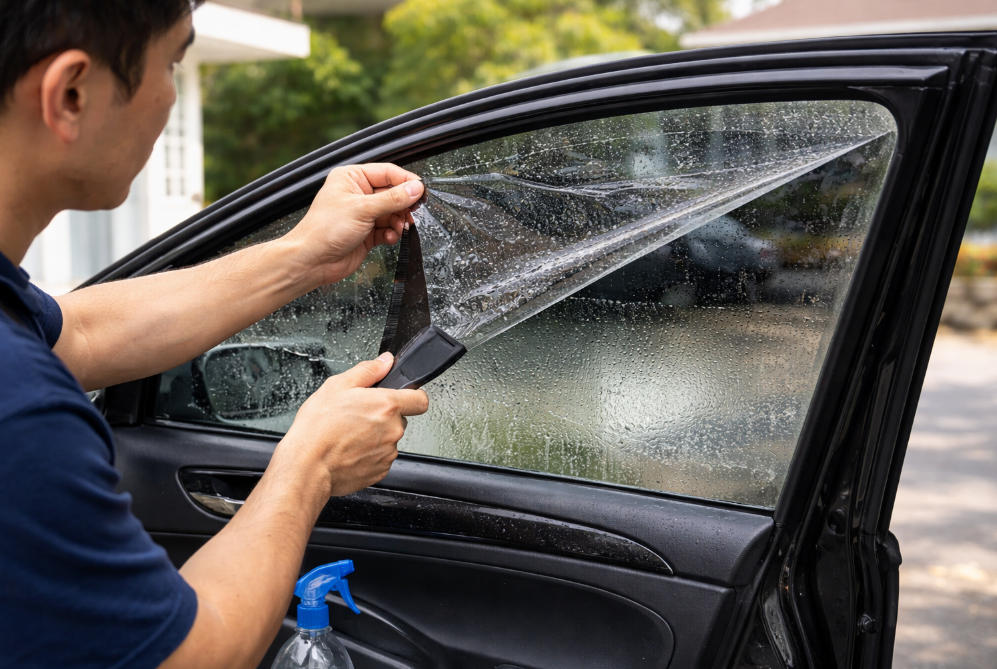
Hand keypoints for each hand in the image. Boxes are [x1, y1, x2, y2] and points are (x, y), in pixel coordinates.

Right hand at [275, 353, 428, 496]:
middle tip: (357, 416)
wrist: (307, 466)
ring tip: (348, 435)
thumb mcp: (337, 386)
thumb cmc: (318, 428)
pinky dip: (368, 454)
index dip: (411, 396)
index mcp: (387, 405)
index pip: (420, 399)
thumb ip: (368, 371)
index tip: (401, 397)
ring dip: (375, 436)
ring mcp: (388, 453)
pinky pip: (380, 458)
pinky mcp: (380, 471)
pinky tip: (348, 450)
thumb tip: (384, 361)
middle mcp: (393, 430)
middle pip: (400, 419)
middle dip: (384, 416)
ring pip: (389, 439)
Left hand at [284, 163, 424, 285]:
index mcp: (351, 178)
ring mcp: (363, 214)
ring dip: (398, 221)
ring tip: (399, 228)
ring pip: (392, 213)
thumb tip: (415, 189)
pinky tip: (388, 237)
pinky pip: (387, 229)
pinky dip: (391, 233)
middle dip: (403, 205)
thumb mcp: (363, 209)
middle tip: (412, 213)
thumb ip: (392, 199)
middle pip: (392, 193)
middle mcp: (358, 194)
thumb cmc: (324, 230)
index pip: (387, 173)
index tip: (421, 191)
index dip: (406, 181)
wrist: (312, 260)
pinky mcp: (366, 232)